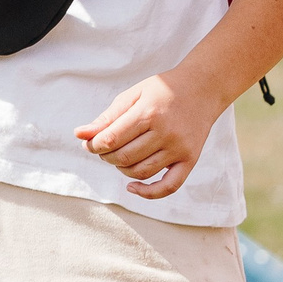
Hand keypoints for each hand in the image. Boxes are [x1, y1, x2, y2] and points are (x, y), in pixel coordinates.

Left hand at [75, 72, 220, 199]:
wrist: (203, 88)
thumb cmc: (162, 90)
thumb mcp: (133, 95)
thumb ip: (107, 117)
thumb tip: (79, 135)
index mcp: (148, 113)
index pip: (112, 139)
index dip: (94, 145)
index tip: (89, 143)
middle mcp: (166, 133)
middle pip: (124, 157)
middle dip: (106, 156)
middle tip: (104, 149)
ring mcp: (179, 148)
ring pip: (142, 172)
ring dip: (122, 169)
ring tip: (119, 157)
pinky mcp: (190, 159)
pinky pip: (169, 186)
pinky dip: (148, 193)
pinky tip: (132, 187)